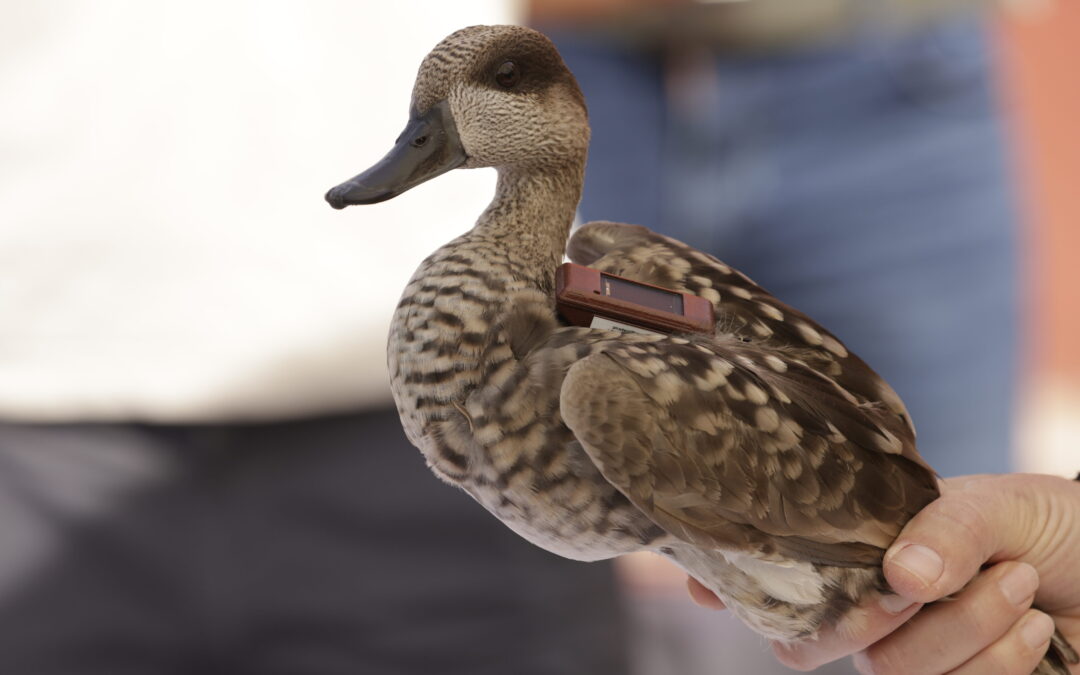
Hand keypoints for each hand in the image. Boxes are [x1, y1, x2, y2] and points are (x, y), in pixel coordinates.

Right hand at [689, 473, 1079, 673]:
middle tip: (917, 588)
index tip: (699, 586)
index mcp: (870, 552)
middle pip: (817, 642)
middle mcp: (881, 610)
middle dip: (864, 621)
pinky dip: (998, 662)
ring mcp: (920, 657)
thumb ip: (947, 528)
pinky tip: (1032, 626)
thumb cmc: (1059, 527)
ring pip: (893, 672)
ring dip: (964, 629)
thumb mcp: (1003, 505)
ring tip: (1018, 583)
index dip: (734, 584)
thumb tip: (900, 577)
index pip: (789, 574)